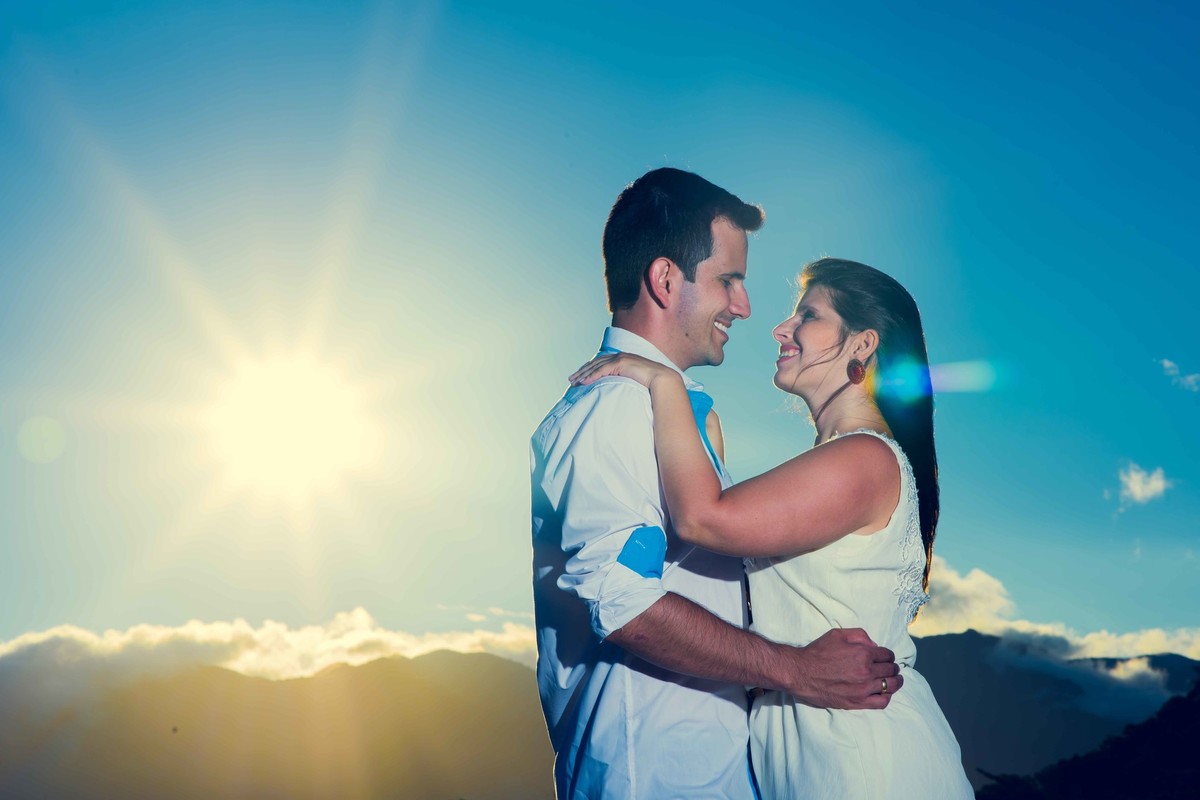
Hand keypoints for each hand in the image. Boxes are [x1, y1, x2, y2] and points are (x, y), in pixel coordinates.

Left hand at [568, 352, 675, 388]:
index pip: (602, 362)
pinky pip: (602, 370)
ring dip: (584, 374)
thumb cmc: (653, 384)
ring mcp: (620, 358)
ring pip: (596, 366)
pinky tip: (584, 382)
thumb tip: (623, 392)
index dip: (590, 369)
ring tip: (574, 382)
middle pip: (596, 363)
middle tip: (572, 379)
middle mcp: (620, 356)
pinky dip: (592, 376)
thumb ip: (628, 382)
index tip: (581, 376)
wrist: (663, 380)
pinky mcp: (621, 364)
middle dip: (583, 371)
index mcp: (624, 358)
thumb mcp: (637, 381)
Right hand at [779, 628, 902, 709]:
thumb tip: (874, 646)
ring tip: (894, 680)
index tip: (885, 657)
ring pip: (890, 686)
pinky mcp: (857, 702)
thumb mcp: (838, 634)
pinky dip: (887, 696)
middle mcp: (866, 672)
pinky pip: (881, 702)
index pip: (887, 655)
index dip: (888, 655)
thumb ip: (860, 636)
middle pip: (891, 670)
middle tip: (890, 668)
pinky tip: (884, 692)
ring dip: (895, 681)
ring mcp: (863, 689)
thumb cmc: (818, 652)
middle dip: (892, 667)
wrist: (801, 672)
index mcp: (863, 654)